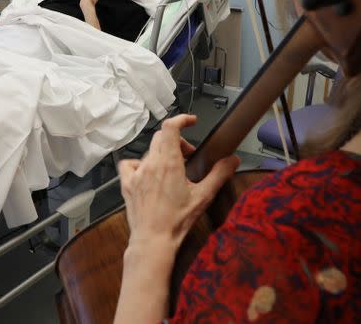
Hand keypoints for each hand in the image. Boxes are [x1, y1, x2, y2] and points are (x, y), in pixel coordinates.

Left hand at [118, 114, 239, 250]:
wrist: (154, 240)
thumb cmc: (177, 221)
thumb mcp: (203, 196)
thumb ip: (219, 174)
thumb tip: (233, 159)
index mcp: (169, 163)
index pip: (171, 127)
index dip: (181, 119)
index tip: (191, 122)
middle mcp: (151, 164)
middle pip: (161, 138)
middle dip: (177, 142)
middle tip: (188, 158)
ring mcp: (137, 173)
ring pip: (149, 152)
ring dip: (162, 155)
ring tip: (171, 171)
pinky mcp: (127, 184)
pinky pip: (130, 164)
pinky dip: (140, 164)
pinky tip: (147, 174)